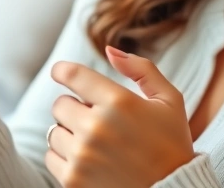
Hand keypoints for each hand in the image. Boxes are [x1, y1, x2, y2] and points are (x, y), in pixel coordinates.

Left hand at [45, 47, 195, 187]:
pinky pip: (51, 157)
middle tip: (96, 121)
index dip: (62, 71)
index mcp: (119, 102)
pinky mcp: (73, 179)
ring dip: (70, 134)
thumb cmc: (172, 146)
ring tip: (95, 144)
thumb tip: (109, 50)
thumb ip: (141, 70)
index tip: (60, 73)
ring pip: (54, 131)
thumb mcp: (169, 101)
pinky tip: (88, 161)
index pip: (72, 74)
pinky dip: (65, 157)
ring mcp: (82, 154)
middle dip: (75, 109)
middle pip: (60, 104)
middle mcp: (96, 126)